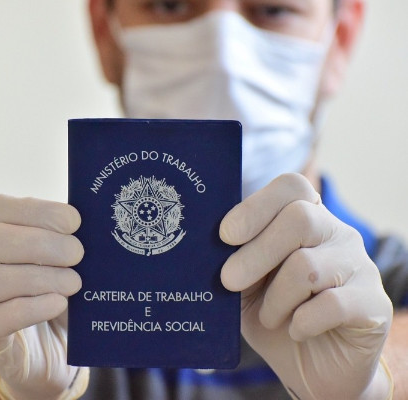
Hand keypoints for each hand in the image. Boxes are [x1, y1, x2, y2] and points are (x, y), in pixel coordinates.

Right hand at [0, 195, 87, 399]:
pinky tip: (59, 303)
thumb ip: (69, 235)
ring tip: (74, 282)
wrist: (56, 335)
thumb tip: (92, 223)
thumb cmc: (60, 280)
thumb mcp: (65, 252)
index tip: (74, 222)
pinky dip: (32, 309)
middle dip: (40, 244)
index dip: (37, 211)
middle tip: (77, 254)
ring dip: (39, 278)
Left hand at [220, 174, 392, 398]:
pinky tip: (296, 330)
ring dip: (275, 299)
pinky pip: (332, 304)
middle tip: (229, 281)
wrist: (312, 365)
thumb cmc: (274, 315)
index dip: (256, 206)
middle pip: (300, 218)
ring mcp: (359, 265)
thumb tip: (210, 246)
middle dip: (255, 254)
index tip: (226, 235)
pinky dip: (302, 322)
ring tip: (270, 317)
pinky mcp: (373, 303)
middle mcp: (336, 234)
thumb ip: (234, 261)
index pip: (291, 186)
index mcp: (306, 219)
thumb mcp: (244, 287)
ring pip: (307, 266)